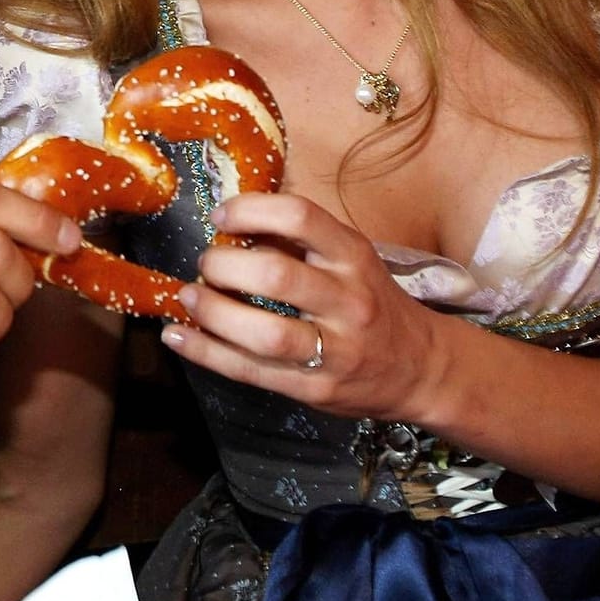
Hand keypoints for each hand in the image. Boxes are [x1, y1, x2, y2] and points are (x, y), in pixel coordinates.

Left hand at [163, 192, 447, 423]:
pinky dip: (207, 353)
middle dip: (225, 265)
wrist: (422, 368)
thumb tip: (230, 224)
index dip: (251, 210)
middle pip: (276, 276)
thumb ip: (303, 244)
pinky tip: (177, 339)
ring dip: (214, 313)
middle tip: (206, 264)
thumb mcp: (353, 261)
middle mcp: (348, 301)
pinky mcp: (315, 390)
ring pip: (264, 333)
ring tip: (189, 297)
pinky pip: (252, 371)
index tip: (221, 216)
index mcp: (354, 257)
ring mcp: (334, 350)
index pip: (301, 218)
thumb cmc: (373, 303)